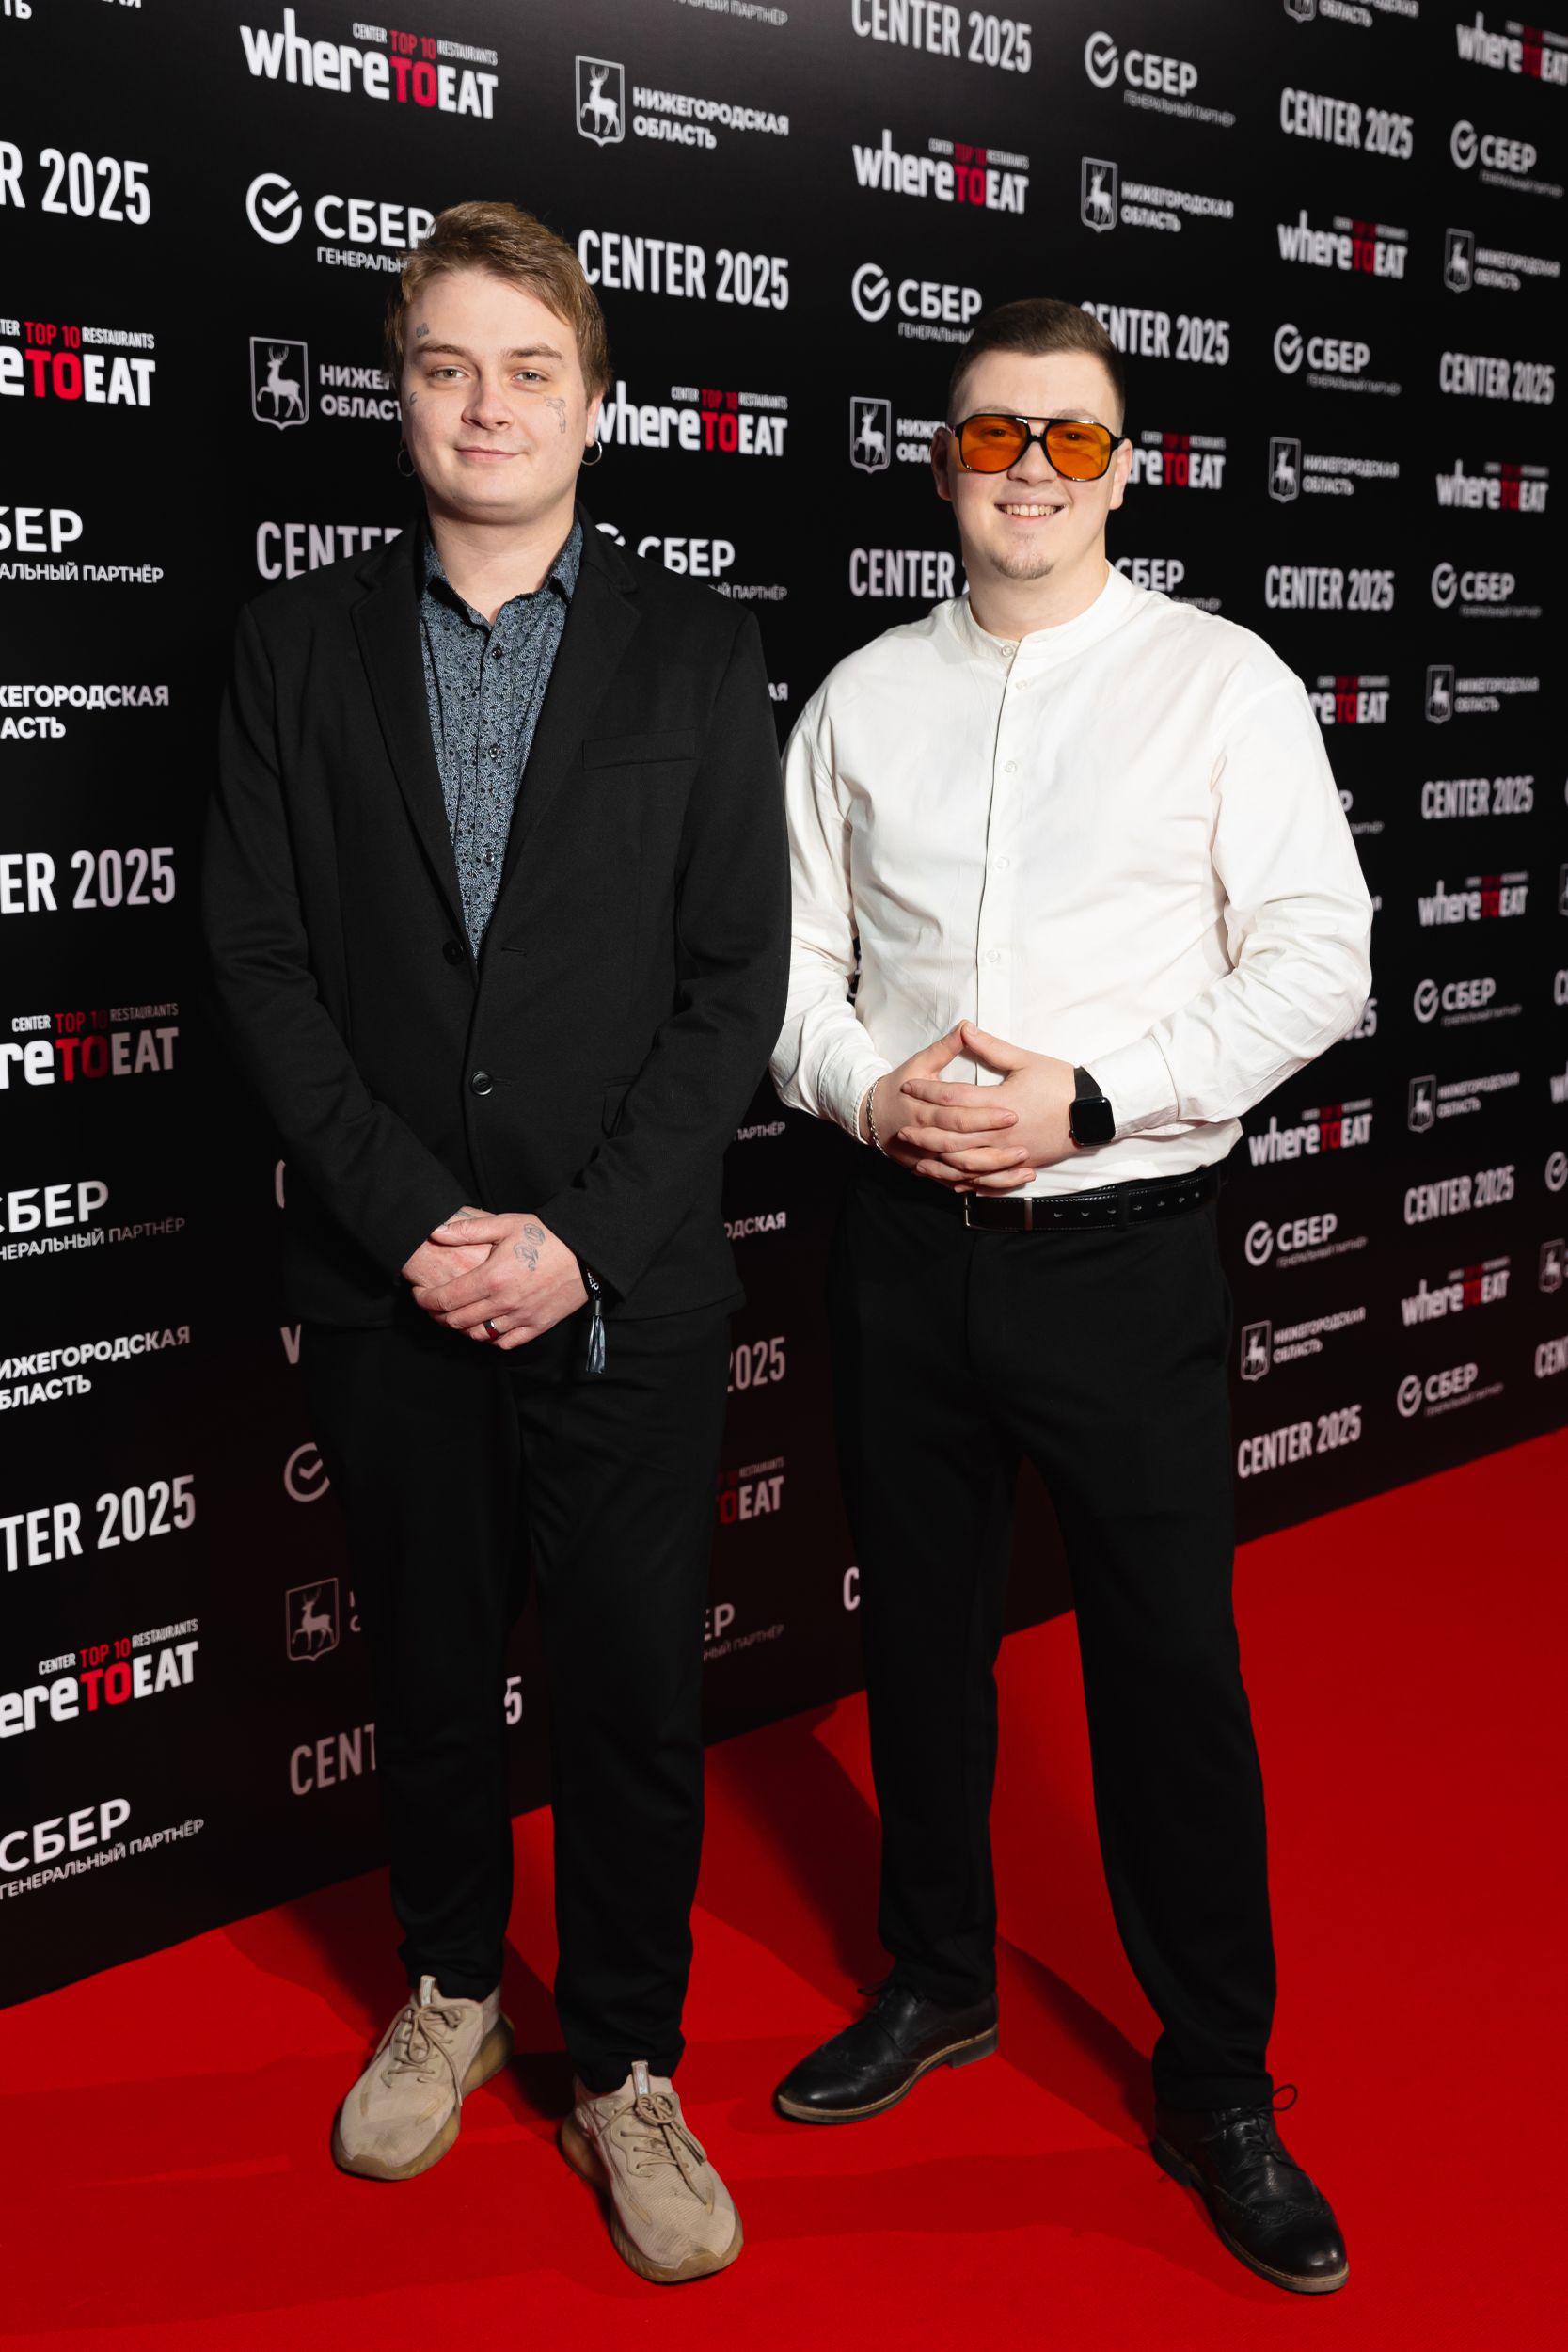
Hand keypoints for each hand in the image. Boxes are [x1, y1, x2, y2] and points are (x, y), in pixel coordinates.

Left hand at [409, 1210, 587, 1348]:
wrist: (587, 1252)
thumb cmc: (546, 1235)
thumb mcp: (505, 1224)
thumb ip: (468, 1229)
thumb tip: (436, 1232)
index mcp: (491, 1278)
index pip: (445, 1299)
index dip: (425, 1300)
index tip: (418, 1295)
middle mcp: (503, 1303)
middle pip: (456, 1321)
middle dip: (437, 1316)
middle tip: (432, 1306)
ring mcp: (521, 1318)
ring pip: (478, 1336)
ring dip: (461, 1329)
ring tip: (456, 1316)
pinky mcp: (537, 1326)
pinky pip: (505, 1343)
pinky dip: (489, 1339)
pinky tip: (485, 1326)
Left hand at [896, 1021, 1077, 1189]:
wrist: (1092, 1110)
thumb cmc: (1060, 1082)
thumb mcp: (1025, 1060)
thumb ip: (991, 1047)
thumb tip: (965, 1028)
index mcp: (999, 1102)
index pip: (953, 1098)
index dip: (927, 1091)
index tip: (908, 1086)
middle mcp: (1000, 1131)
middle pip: (952, 1136)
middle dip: (925, 1132)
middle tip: (903, 1129)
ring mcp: (1009, 1151)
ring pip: (965, 1162)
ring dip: (939, 1161)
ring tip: (919, 1157)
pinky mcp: (1019, 1163)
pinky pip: (987, 1178)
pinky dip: (966, 1180)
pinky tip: (951, 1179)